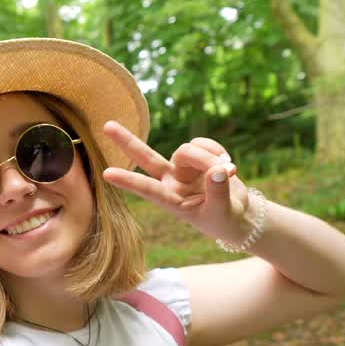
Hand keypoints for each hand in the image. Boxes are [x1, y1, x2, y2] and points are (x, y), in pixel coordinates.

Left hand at [101, 121, 250, 244]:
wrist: (238, 213)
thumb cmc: (224, 219)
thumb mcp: (222, 212)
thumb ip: (218, 192)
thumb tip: (217, 169)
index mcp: (171, 200)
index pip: (147, 189)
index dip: (128, 181)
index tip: (107, 174)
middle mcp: (171, 181)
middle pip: (146, 157)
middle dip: (127, 142)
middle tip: (106, 125)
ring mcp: (183, 167)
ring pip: (187, 150)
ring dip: (209, 158)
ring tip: (230, 172)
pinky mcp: (198, 156)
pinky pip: (203, 143)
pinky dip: (217, 150)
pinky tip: (229, 165)